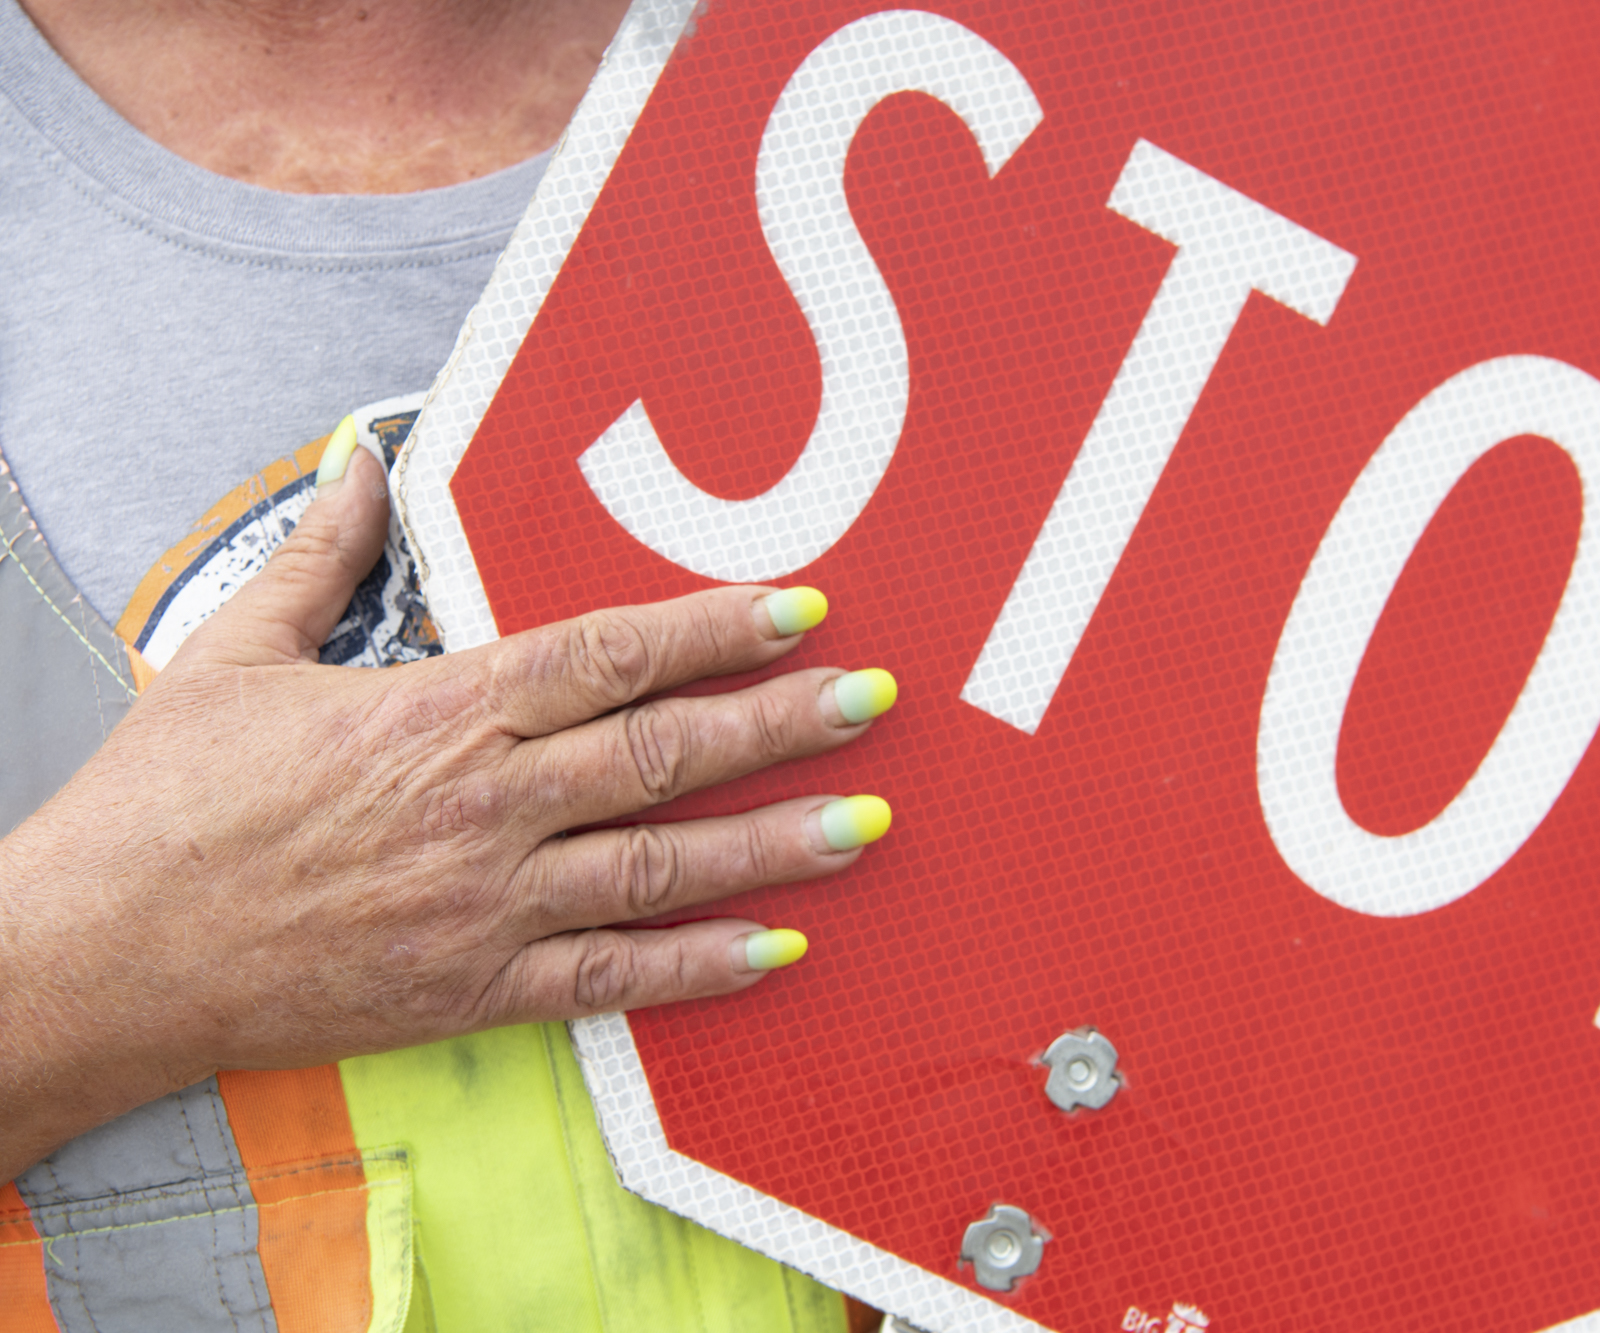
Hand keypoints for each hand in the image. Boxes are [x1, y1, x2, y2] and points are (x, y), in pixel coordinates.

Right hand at [0, 449, 894, 1177]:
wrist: (102, 953)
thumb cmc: (167, 804)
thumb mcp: (238, 651)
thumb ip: (321, 555)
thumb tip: (357, 461)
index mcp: (440, 713)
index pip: (609, 655)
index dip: (712, 628)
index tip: (796, 606)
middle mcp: (485, 805)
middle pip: (663, 753)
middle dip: (781, 724)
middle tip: (873, 701)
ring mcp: (488, 904)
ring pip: (662, 866)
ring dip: (773, 843)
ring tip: (866, 823)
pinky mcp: (475, 988)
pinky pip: (613, 979)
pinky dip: (699, 965)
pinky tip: (778, 948)